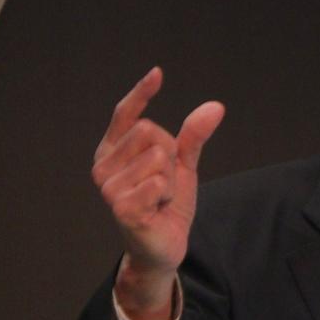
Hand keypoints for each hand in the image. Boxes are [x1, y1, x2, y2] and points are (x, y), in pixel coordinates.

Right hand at [92, 67, 223, 319]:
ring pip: (159, 157)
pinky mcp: (121, 206)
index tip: (158, 73)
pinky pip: (160, 182)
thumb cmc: (167, 204)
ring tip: (160, 198)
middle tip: (164, 182)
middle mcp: (103, 166)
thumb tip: (216, 106)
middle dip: (170, 156)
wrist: (164, 246)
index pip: (125, 114)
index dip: (141, 93)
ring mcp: (109, 187)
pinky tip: (158, 209)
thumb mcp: (183, 166)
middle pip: (152, 132)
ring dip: (170, 180)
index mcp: (114, 151)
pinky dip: (169, 195)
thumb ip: (194, 136)